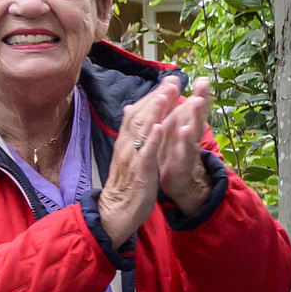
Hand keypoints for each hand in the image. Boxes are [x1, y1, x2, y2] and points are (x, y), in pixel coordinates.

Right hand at [98, 82, 214, 246]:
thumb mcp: (130, 154)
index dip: (153, 96)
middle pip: (140, 116)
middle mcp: (127, 145)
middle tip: (173, 81)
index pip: (138, 113)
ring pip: (142, 131)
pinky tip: (162, 127)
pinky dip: (153, 140)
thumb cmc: (127, 182)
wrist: (117, 211)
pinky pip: (146, 154)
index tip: (169, 81)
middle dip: (157, 98)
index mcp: (126, 141)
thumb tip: (128, 109)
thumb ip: (131, 132)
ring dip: (154, 112)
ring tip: (166, 95)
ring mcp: (132, 158)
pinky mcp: (139, 172)